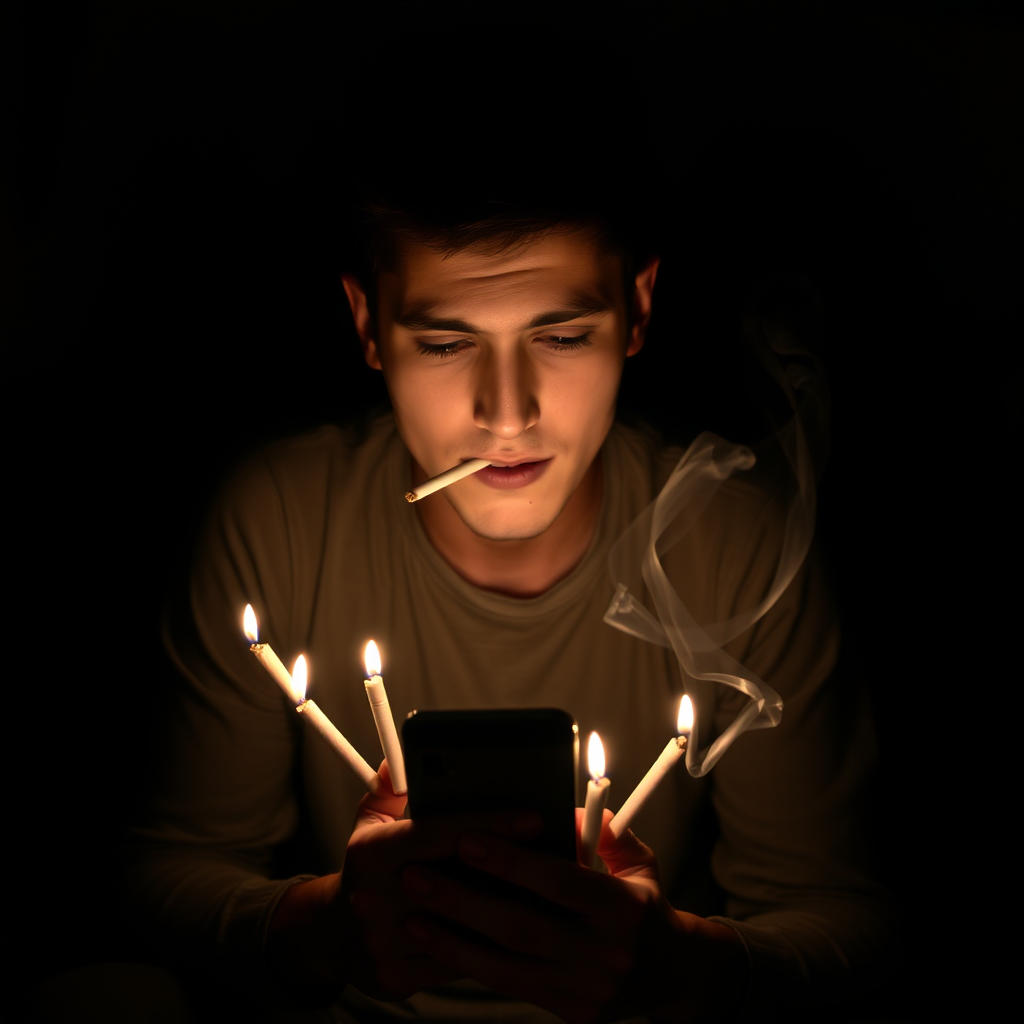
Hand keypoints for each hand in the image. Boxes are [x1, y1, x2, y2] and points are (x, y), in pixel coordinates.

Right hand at [268, 762, 552, 1003]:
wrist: (331, 934)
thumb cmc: (368, 865)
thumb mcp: (371, 819)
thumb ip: (392, 786)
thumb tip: (401, 756)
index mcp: (372, 852)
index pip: (438, 832)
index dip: (488, 822)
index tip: (533, 817)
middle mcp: (373, 896)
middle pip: (456, 880)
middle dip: (508, 868)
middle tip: (554, 854)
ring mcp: (384, 941)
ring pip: (461, 927)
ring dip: (505, 910)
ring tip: (545, 890)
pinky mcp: (396, 976)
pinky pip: (456, 962)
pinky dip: (487, 945)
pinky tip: (515, 927)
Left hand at [399, 809, 746, 1022]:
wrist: (675, 975)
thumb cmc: (646, 904)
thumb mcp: (636, 859)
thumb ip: (600, 829)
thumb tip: (557, 807)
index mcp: (622, 907)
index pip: (558, 881)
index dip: (510, 861)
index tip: (466, 839)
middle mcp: (604, 952)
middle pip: (522, 926)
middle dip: (463, 900)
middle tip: (418, 876)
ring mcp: (586, 989)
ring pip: (507, 964)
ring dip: (453, 938)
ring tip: (414, 912)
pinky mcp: (571, 1012)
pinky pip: (510, 986)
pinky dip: (470, 965)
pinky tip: (440, 943)